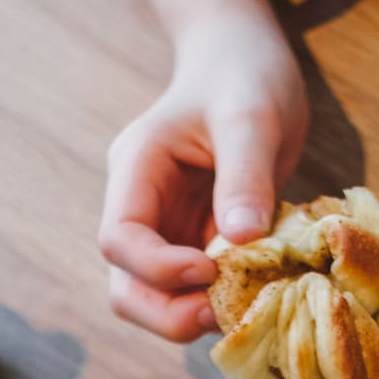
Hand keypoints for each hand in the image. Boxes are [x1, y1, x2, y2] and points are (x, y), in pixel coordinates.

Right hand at [100, 27, 306, 339]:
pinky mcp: (195, 243)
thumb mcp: (252, 115)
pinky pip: (194, 291)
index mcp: (136, 170)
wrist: (246, 63)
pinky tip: (259, 293)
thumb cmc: (244, 76)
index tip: (210, 270)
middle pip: (125, 287)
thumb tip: (242, 238)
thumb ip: (245, 174)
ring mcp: (166, 230)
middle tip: (224, 313)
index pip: (119, 240)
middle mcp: (140, 207)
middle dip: (168, 313)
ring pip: (154, 299)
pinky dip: (222, 302)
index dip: (158, 269)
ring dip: (193, 315)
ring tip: (246, 305)